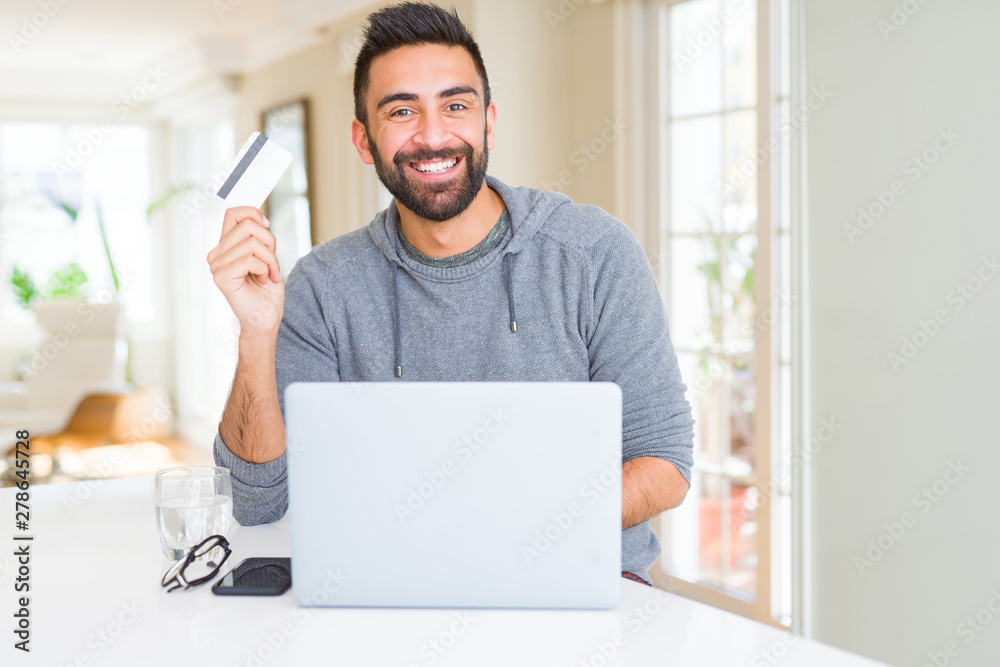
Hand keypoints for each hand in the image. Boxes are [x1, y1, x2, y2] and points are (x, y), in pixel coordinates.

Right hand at [207, 206, 284, 338]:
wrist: (266, 319)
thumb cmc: (267, 289)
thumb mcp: (266, 256)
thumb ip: (258, 237)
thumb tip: (260, 217)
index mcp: (225, 246)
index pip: (233, 214)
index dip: (252, 212)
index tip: (267, 225)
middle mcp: (216, 254)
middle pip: (247, 225)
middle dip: (269, 242)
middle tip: (272, 263)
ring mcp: (216, 265)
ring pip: (252, 243)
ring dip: (270, 260)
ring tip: (269, 275)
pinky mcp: (221, 277)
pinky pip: (250, 260)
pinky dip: (265, 269)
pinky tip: (262, 281)